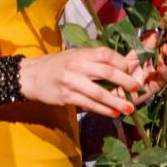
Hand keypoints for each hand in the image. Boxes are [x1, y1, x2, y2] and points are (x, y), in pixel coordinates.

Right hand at [19, 47, 143, 115]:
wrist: (30, 76)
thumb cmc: (57, 64)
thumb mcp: (75, 55)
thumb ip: (94, 59)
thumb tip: (121, 65)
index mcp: (81, 53)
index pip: (106, 55)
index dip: (121, 62)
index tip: (130, 70)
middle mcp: (77, 66)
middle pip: (107, 72)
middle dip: (125, 81)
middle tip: (136, 88)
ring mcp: (71, 82)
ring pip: (99, 93)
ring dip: (116, 102)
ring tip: (129, 108)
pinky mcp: (66, 97)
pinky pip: (88, 104)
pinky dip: (103, 110)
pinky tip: (113, 113)